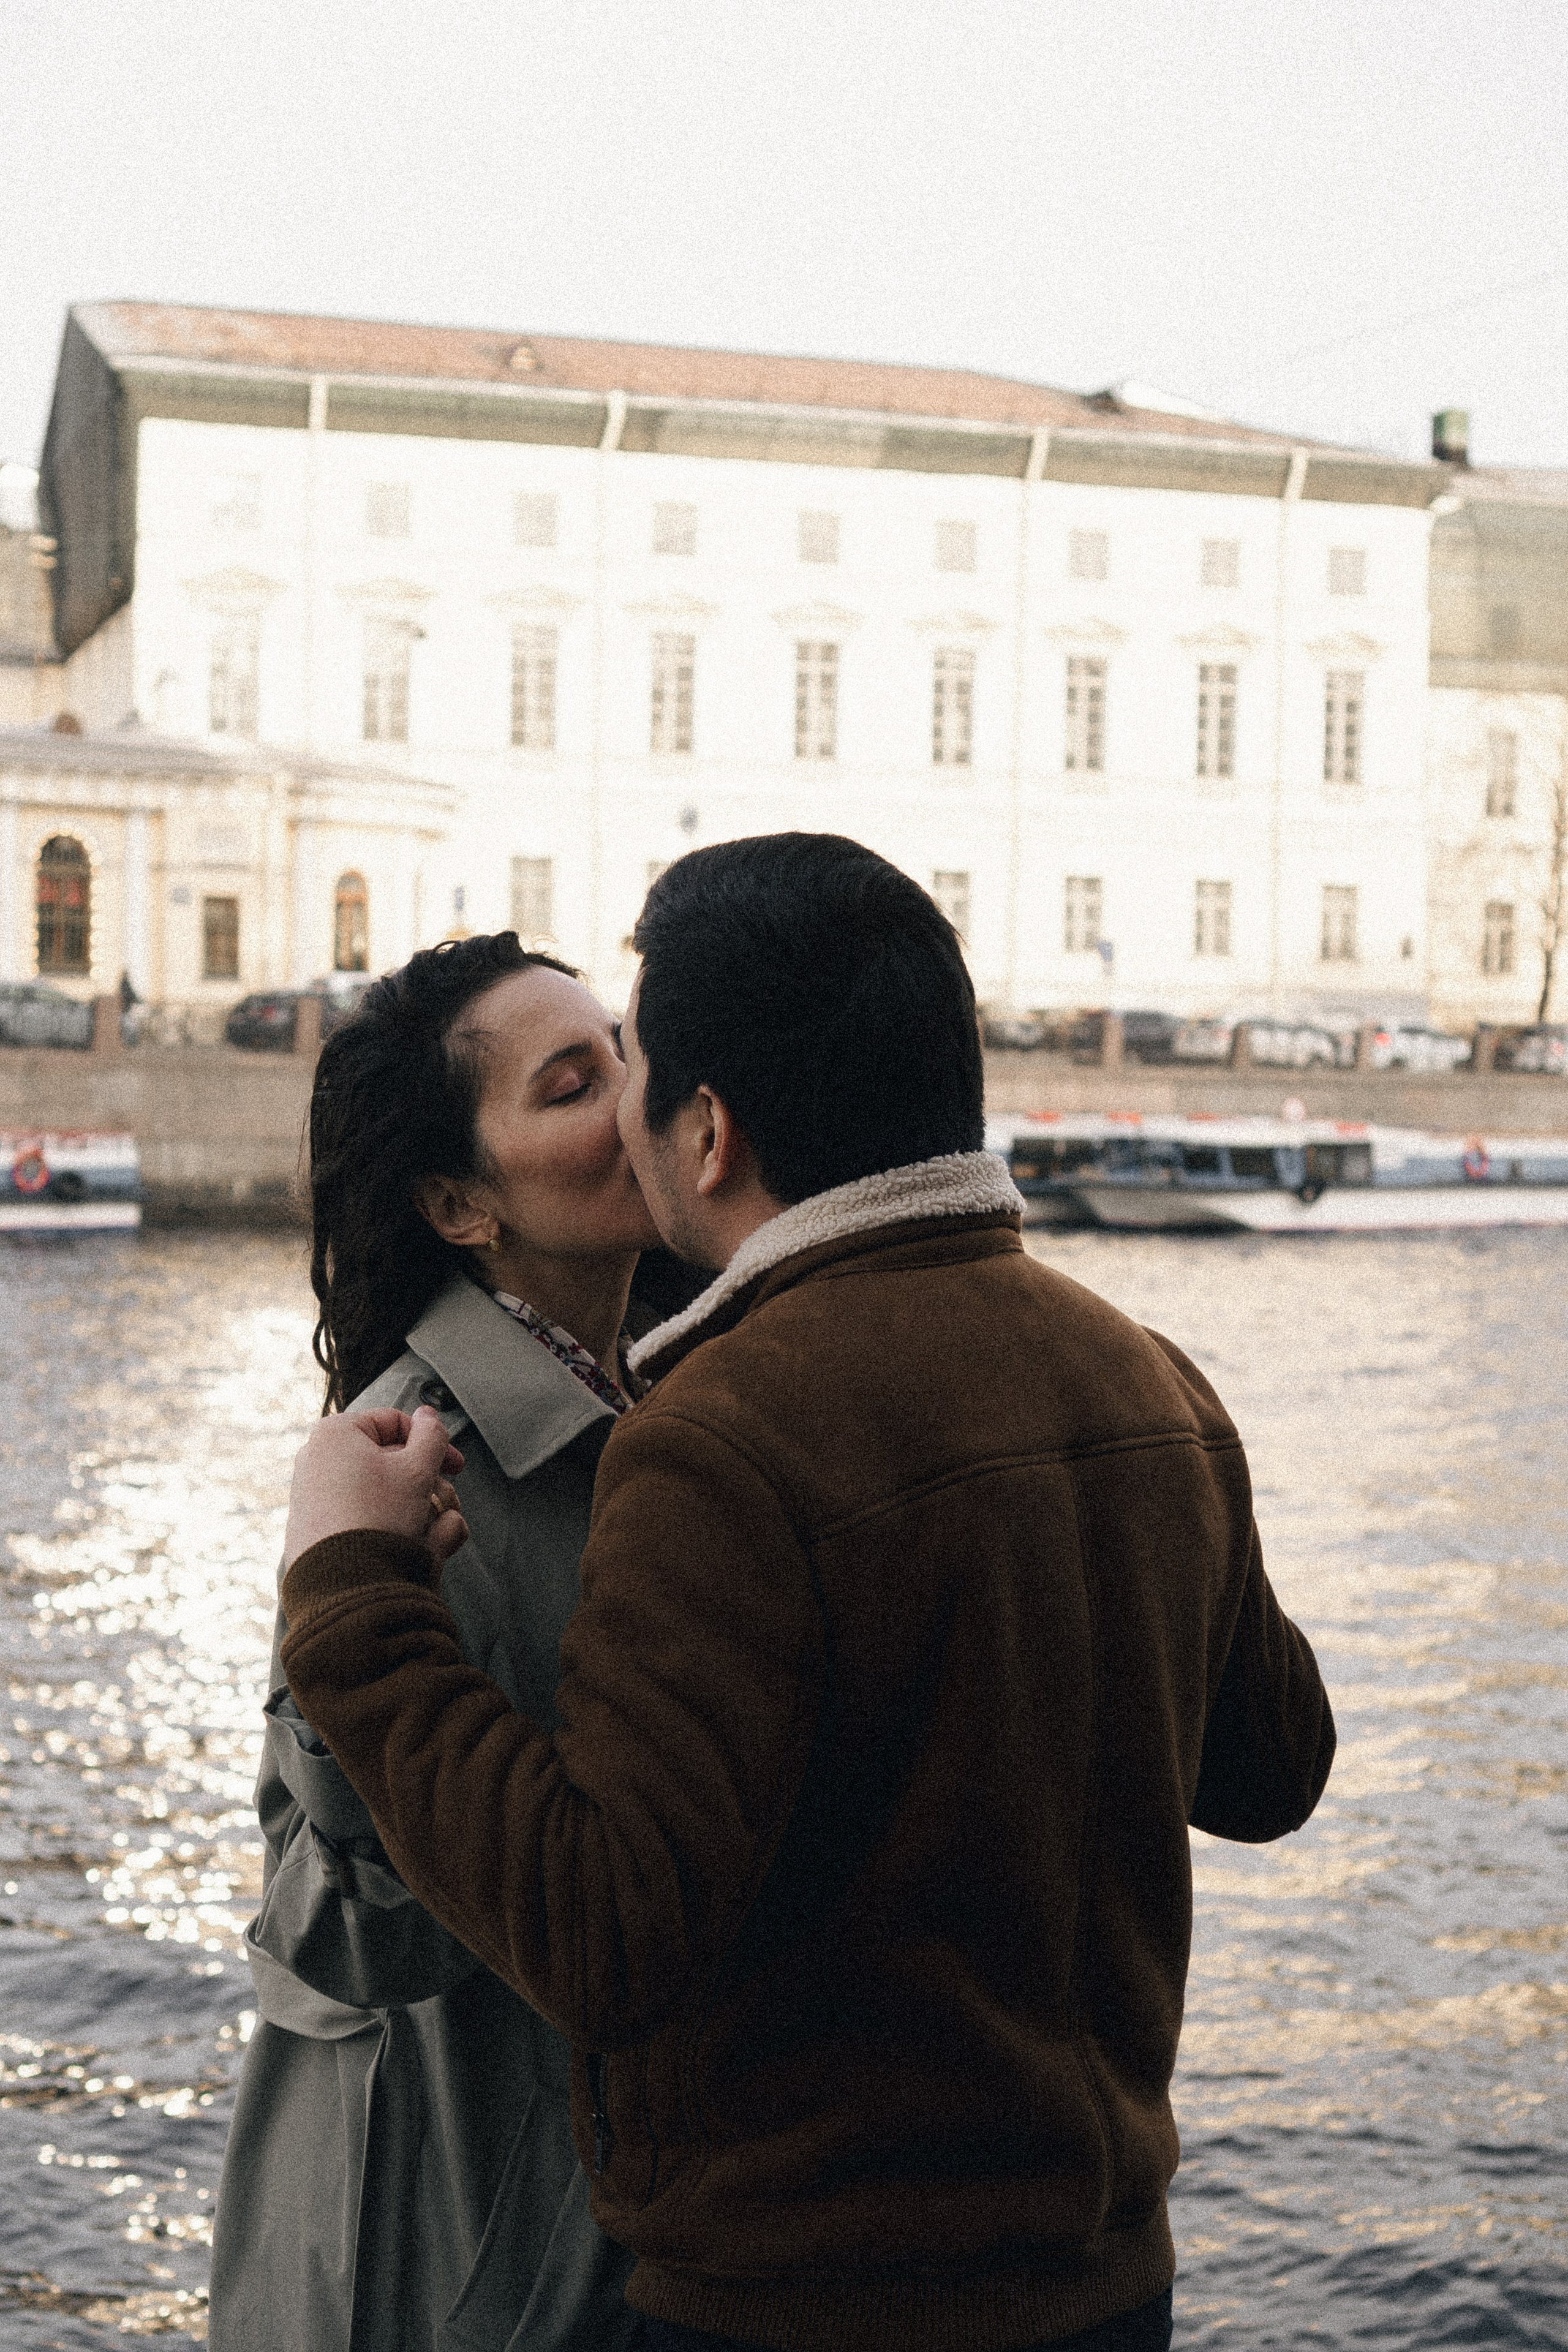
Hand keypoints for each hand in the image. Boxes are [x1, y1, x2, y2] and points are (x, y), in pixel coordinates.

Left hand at [285, 1406, 467, 1568]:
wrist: (341, 1584)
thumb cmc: (380, 1518)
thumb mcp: (417, 1469)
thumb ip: (431, 1435)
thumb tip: (429, 1414)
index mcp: (335, 1433)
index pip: (395, 1423)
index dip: (434, 1443)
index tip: (458, 1468)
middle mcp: (316, 1459)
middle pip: (390, 1463)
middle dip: (427, 1486)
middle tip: (445, 1505)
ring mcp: (311, 1497)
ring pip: (381, 1495)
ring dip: (417, 1511)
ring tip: (434, 1537)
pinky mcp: (313, 1530)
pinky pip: (362, 1520)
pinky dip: (391, 1530)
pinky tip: (413, 1552)